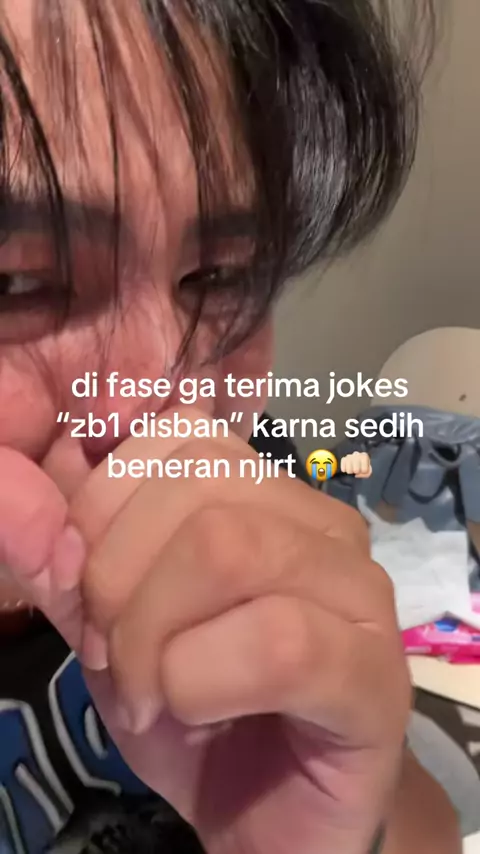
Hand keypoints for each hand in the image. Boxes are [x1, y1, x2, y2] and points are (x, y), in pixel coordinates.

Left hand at [1, 416, 408, 853]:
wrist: (276, 817)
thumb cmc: (201, 708)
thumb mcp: (113, 625)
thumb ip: (74, 562)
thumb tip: (24, 501)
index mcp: (264, 495)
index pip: (176, 437)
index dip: (101, 506)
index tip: (83, 590)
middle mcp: (321, 524)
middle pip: (196, 489)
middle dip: (116, 578)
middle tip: (106, 654)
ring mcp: (358, 591)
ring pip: (229, 549)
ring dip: (150, 634)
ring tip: (146, 693)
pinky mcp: (376, 673)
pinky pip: (277, 642)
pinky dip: (198, 682)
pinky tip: (190, 714)